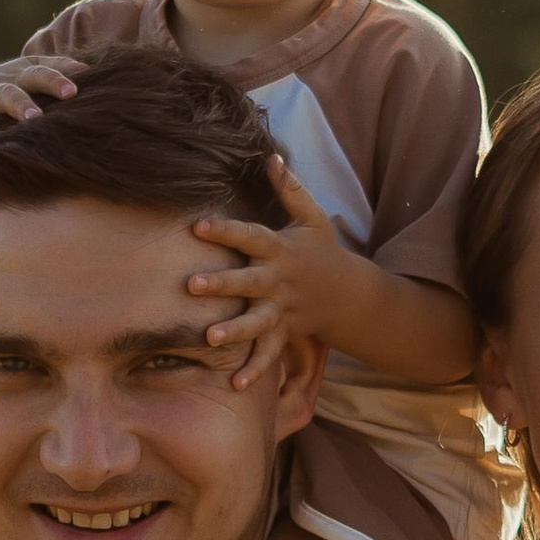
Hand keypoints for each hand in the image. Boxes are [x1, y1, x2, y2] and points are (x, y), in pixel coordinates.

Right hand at [0, 47, 88, 173]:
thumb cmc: (9, 86)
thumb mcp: (28, 71)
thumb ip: (55, 68)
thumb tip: (87, 68)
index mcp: (17, 77)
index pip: (38, 74)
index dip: (54, 81)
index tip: (72, 92)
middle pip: (6, 94)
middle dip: (19, 104)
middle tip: (34, 117)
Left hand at [186, 157, 352, 390]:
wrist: (350, 295)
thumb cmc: (321, 251)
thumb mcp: (312, 217)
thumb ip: (289, 189)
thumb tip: (269, 154)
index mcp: (281, 250)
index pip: (251, 237)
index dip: (226, 231)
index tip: (199, 226)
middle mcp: (279, 281)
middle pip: (248, 282)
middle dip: (222, 284)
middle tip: (190, 285)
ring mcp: (282, 310)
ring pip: (256, 323)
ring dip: (234, 331)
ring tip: (208, 338)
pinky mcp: (284, 333)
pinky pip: (269, 354)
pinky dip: (255, 370)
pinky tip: (235, 386)